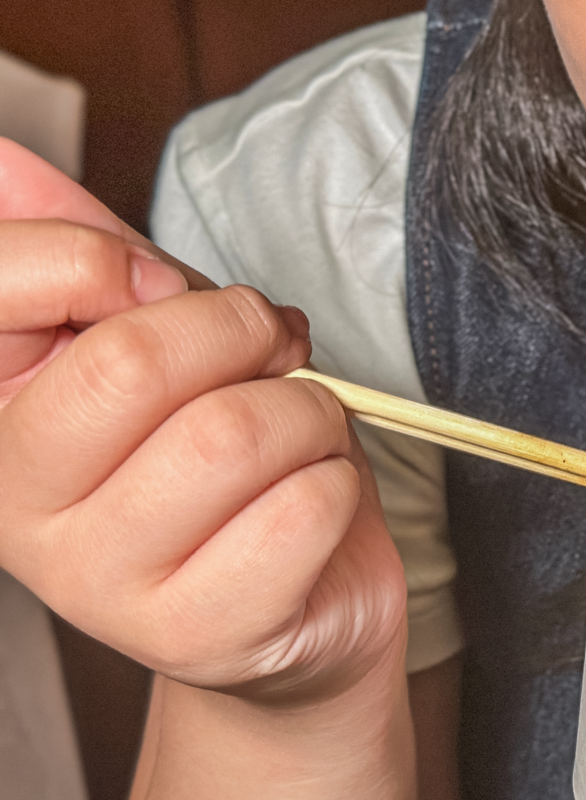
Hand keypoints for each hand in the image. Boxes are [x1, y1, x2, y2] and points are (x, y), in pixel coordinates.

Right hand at [0, 138, 406, 704]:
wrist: (292, 600)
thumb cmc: (228, 458)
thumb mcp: (162, 340)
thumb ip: (86, 255)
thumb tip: (3, 162)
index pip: (13, 282)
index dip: (121, 261)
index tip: (169, 292)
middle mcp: (17, 510)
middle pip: (134, 361)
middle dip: (240, 332)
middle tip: (269, 355)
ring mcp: (100, 587)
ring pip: (233, 435)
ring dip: (307, 414)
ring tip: (301, 435)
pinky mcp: (197, 637)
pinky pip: (301, 511)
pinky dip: (338, 484)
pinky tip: (313, 504)